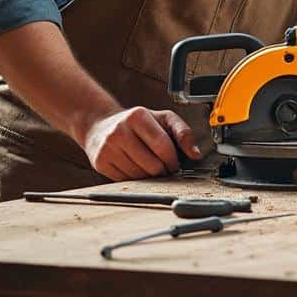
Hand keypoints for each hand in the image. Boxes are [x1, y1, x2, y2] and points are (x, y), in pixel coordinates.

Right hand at [81, 107, 200, 180]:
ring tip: (150, 166)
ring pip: (140, 176)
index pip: (162, 146)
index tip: (175, 164)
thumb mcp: (163, 119)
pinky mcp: (100, 162)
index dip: (173, 160)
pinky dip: (136, 180)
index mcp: (137, 116)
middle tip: (164, 168)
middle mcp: (119, 130)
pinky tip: (136, 168)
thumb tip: (196, 154)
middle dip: (163, 170)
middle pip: (152, 164)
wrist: (101, 126)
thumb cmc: (137, 123)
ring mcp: (108, 147)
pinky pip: (126, 181)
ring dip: (151, 177)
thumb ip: (183, 133)